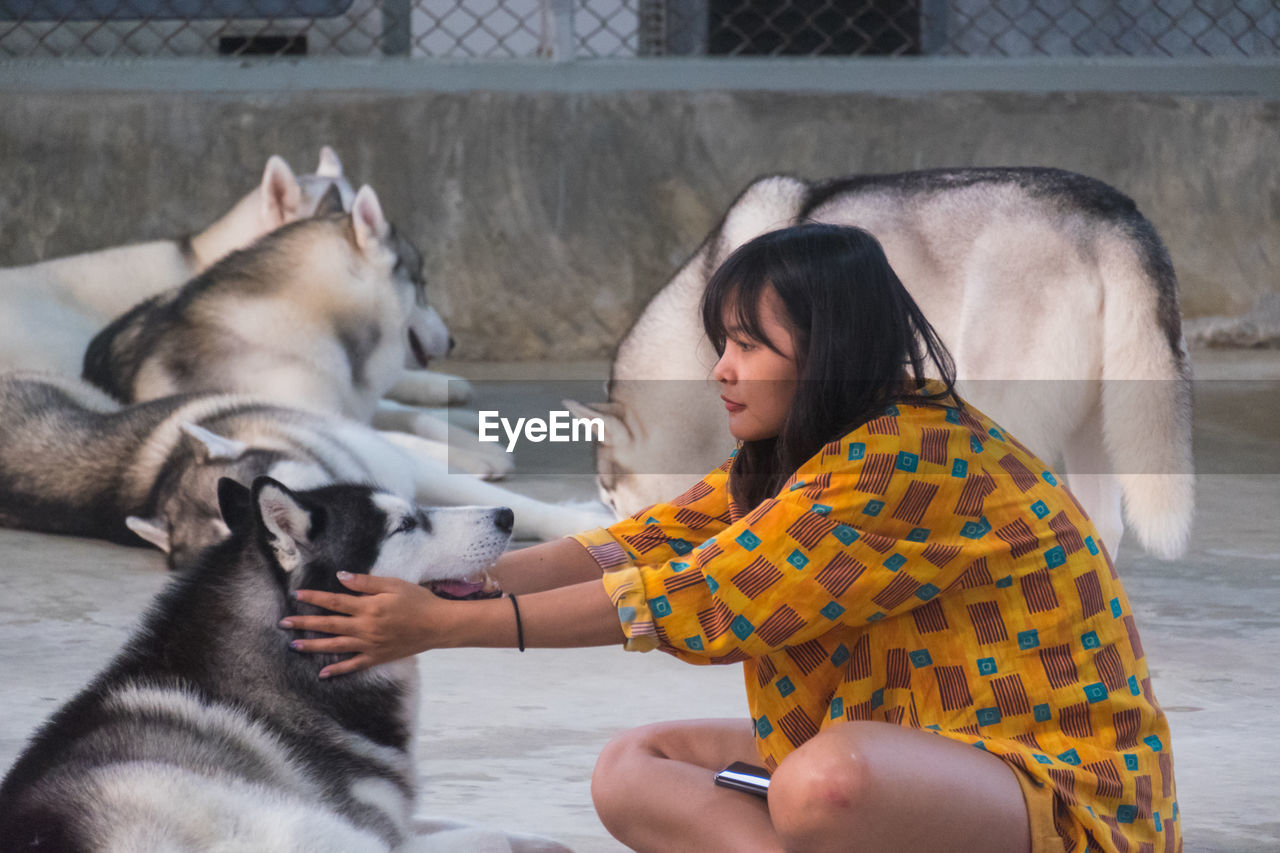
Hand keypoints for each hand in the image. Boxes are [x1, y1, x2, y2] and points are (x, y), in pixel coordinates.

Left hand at [282, 572, 444, 677]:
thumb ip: (366, 583)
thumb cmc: (418, 600)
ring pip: (335, 646)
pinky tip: (322, 673)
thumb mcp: (393, 584)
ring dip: (313, 646)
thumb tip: (341, 577)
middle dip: (305, 623)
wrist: (438, 626)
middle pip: (329, 625)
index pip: (335, 601)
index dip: (314, 598)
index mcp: (368, 607)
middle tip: (284, 623)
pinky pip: (353, 665)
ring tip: (294, 645)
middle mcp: (365, 627)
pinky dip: (337, 670)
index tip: (296, 596)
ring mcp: (370, 645)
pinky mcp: (377, 657)